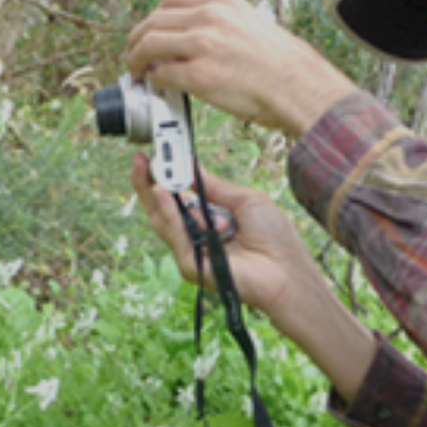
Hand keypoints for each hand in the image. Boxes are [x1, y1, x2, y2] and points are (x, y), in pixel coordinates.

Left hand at [124, 0, 356, 139]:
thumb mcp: (250, 24)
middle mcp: (210, 18)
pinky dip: (153, 79)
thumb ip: (221, 23)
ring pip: (149, 43)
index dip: (156, 15)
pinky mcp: (199, 75)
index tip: (153, 29)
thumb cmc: (281, 63)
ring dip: (136, 58)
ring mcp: (203, 45)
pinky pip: (161, 73)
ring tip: (136, 71)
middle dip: (138, 38)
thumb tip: (193, 36)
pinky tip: (156, 85)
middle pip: (154, 19)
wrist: (298, 85)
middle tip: (135, 54)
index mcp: (223, 2)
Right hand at [129, 152, 378, 402]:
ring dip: (157, 195)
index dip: (164, 179)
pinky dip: (169, 214)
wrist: (286, 269)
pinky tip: (165, 195)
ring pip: (164, 221)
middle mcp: (197, 236)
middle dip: (148, 184)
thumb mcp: (244, 200)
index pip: (178, 198)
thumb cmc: (274, 237)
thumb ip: (214, 187)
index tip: (154, 158)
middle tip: (139, 162)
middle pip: (162, 210)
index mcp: (210, 219)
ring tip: (150, 171)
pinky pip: (175, 237)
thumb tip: (191, 167)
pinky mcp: (192, 267)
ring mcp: (192, 252)